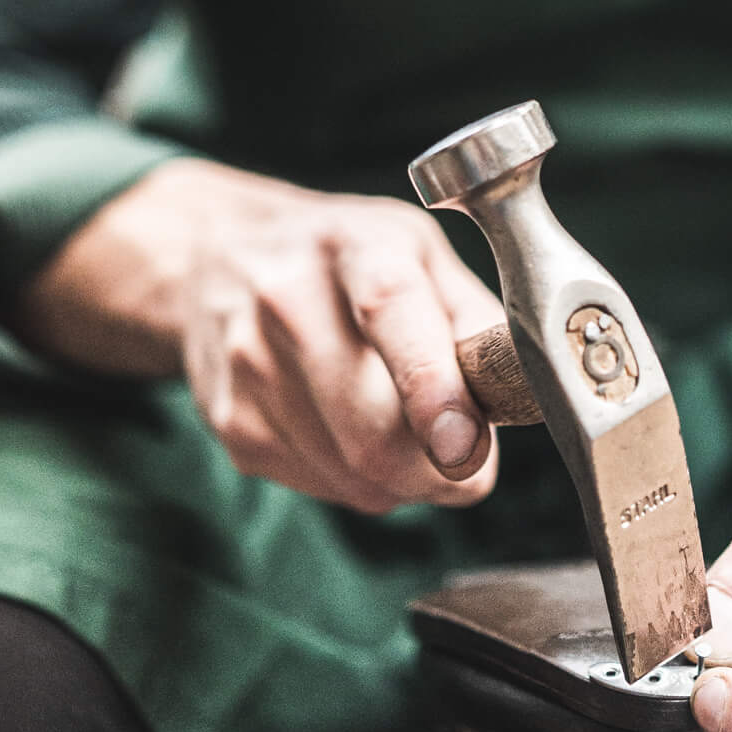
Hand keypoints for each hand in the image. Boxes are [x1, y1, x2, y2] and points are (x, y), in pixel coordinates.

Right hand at [20, 158, 504, 512]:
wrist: (216, 257)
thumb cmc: (345, 260)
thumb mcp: (422, 255)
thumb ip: (477, 322)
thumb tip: (514, 400)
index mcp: (357, 245)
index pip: (391, 312)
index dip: (432, 388)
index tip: (465, 449)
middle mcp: (289, 298)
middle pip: (370, 429)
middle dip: (438, 466)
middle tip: (463, 450)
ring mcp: (248, 364)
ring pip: (352, 474)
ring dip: (401, 477)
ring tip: (396, 420)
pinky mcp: (230, 422)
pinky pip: (322, 487)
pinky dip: (356, 477)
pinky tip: (346, 424)